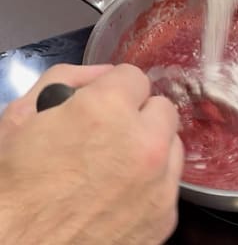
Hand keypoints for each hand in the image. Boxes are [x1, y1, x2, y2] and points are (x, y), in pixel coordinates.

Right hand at [0, 64, 182, 244]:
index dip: (114, 90)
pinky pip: (170, 183)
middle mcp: (144, 143)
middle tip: (111, 136)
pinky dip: (152, 184)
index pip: (135, 76)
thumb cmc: (13, 185)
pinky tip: (121, 195)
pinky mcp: (166, 216)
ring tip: (116, 167)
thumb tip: (106, 73)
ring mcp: (160, 183)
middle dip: (139, 116)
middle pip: (163, 109)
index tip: (103, 106)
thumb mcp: (22, 117)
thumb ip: (68, 79)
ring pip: (172, 145)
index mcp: (108, 110)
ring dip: (150, 148)